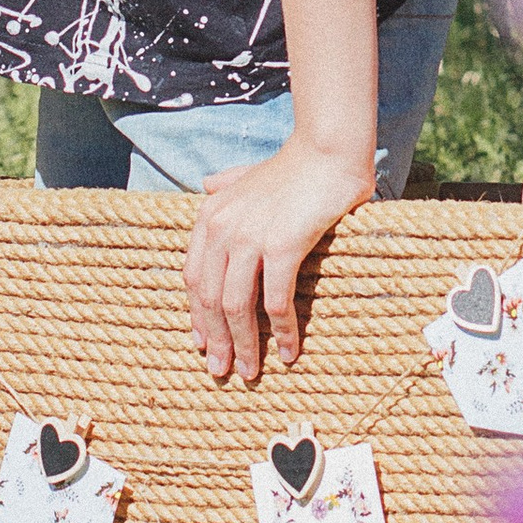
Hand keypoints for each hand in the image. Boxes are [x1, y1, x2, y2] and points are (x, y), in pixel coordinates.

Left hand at [183, 134, 373, 384]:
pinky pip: (276, 301)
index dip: (197, 315)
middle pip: (211, 299)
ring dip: (245, 345)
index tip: (203, 344)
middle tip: (223, 371)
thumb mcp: (249, 175)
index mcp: (211, 215)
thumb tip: (206, 183)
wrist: (328, 151)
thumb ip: (227, 183)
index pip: (193, 278)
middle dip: (216, 340)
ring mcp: (250, 237)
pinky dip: (282, 332)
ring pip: (237, 307)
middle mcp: (223, 228)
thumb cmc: (294, 166)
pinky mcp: (282, 246)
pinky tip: (289, 351)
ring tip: (251, 371)